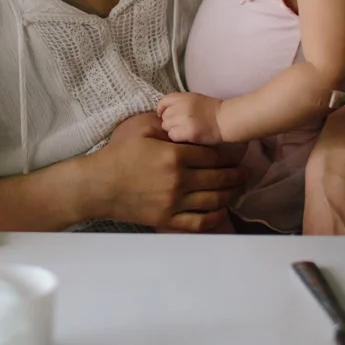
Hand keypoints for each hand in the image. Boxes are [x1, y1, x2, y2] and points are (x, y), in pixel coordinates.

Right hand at [92, 112, 243, 231]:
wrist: (98, 186)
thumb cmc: (116, 155)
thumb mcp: (138, 128)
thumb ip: (164, 124)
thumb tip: (182, 123)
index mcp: (174, 156)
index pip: (211, 156)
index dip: (226, 155)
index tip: (236, 154)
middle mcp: (179, 181)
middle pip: (217, 178)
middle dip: (235, 175)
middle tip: (246, 172)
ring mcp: (174, 203)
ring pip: (212, 200)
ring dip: (229, 195)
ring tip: (238, 189)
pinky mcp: (167, 219)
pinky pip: (198, 222)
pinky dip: (214, 218)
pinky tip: (222, 211)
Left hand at [156, 92, 224, 144]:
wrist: (226, 120)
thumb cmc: (212, 111)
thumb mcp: (195, 99)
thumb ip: (180, 103)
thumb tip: (165, 112)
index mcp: (183, 97)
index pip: (163, 101)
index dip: (162, 109)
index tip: (164, 115)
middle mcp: (181, 106)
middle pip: (164, 116)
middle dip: (169, 122)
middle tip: (179, 126)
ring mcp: (184, 119)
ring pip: (166, 127)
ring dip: (172, 130)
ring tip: (183, 132)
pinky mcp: (188, 132)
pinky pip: (173, 136)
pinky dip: (177, 138)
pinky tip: (185, 137)